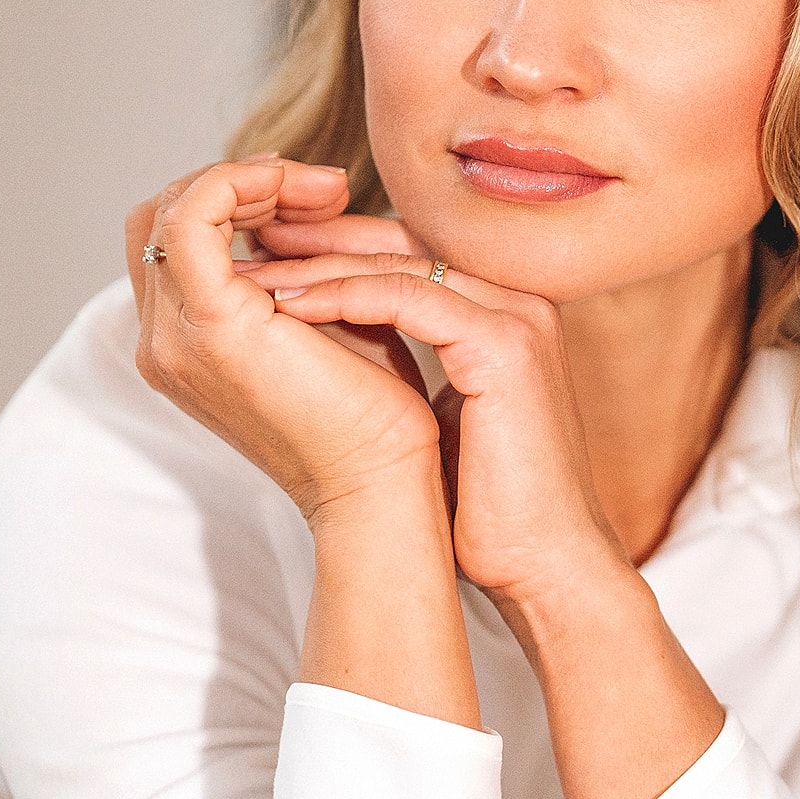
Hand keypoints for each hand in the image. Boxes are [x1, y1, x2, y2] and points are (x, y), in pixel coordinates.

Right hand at [125, 159, 440, 524]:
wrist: (382, 482)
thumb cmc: (373, 414)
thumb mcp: (328, 324)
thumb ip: (303, 274)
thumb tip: (310, 212)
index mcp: (186, 344)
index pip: (175, 239)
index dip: (237, 197)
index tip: (317, 195)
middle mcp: (165, 341)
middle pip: (160, 217)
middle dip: (239, 181)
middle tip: (323, 187)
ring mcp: (178, 336)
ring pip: (174, 208)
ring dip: (251, 178)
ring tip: (328, 190)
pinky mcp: (212, 324)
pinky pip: (194, 217)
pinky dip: (242, 184)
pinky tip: (311, 195)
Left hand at [239, 250, 631, 607]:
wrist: (547, 563)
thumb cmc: (491, 508)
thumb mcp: (448, 417)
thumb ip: (422, 369)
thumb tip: (350, 354)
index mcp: (509, 314)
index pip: (416, 254)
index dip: (342, 247)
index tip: (274, 252)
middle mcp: (519, 302)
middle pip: (408, 244)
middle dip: (323, 239)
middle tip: (252, 236)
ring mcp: (517, 318)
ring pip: (402, 265)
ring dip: (319, 264)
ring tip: (253, 269)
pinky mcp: (504, 346)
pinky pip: (407, 299)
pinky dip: (342, 296)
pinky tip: (288, 304)